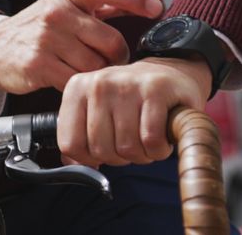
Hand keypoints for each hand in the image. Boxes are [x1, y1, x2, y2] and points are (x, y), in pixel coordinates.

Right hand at [0, 0, 162, 94]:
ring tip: (87, 69)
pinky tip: (72, 79)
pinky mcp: (38, 65)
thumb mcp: (74, 6)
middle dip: (117, 56)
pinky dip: (80, 85)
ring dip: (98, 72)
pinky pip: (76, 81)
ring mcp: (46, 38)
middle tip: (111, 60)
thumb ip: (115, 1)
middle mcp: (56, 12)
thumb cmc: (45, 26)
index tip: (156, 7)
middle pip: (109, 39)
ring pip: (95, 64)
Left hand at [57, 57, 211, 166]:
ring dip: (143, 154)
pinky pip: (151, 141)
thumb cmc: (131, 100)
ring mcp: (127, 84)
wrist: (171, 74)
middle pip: (101, 150)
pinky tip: (162, 136)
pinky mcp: (156, 89)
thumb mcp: (96, 111)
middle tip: (132, 141)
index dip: (91, 158)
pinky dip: (159, 149)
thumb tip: (73, 167)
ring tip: (148, 136)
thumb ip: (80, 138)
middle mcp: (98, 83)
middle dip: (121, 157)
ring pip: (127, 148)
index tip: (106, 147)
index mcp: (77, 89)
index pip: (70, 145)